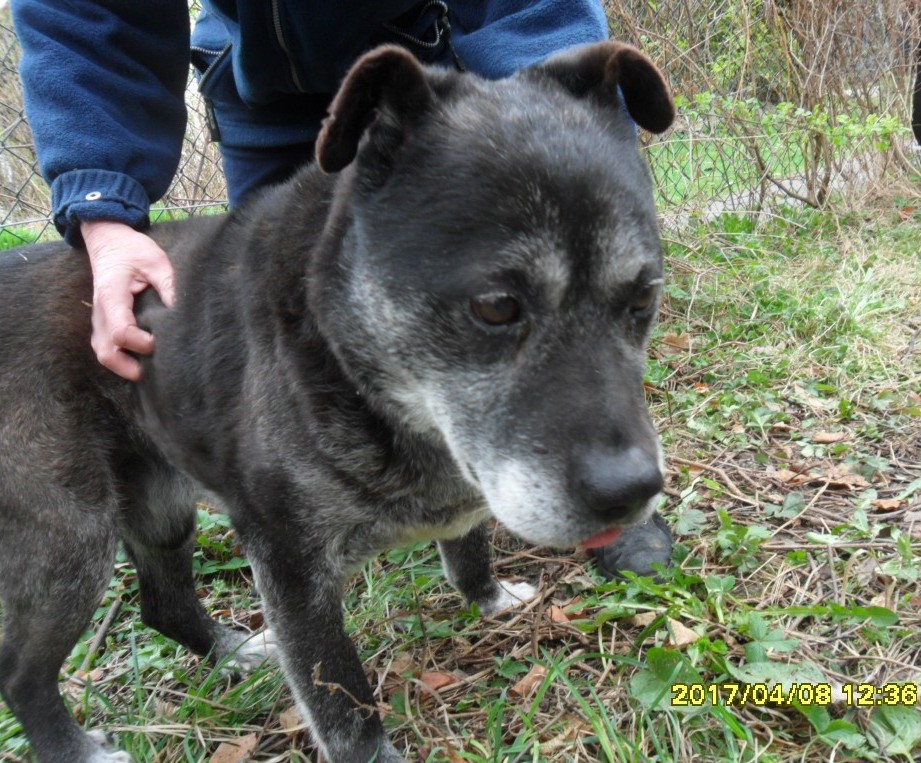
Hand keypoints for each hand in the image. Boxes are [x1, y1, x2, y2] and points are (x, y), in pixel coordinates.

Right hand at [81, 220, 175, 380]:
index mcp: (111, 297)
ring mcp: (99, 319)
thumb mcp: (155, 261)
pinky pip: (107, 346)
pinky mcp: (104, 322)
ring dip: (124, 365)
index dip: (141, 343)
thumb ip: (168, 285)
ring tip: (150, 370)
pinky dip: (121, 357)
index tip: (161, 342)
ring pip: (104, 352)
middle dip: (128, 367)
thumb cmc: (132, 250)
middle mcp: (100, 313)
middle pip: (106, 352)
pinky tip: (142, 360)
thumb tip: (183, 311)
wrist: (108, 240)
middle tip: (155, 371)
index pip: (121, 332)